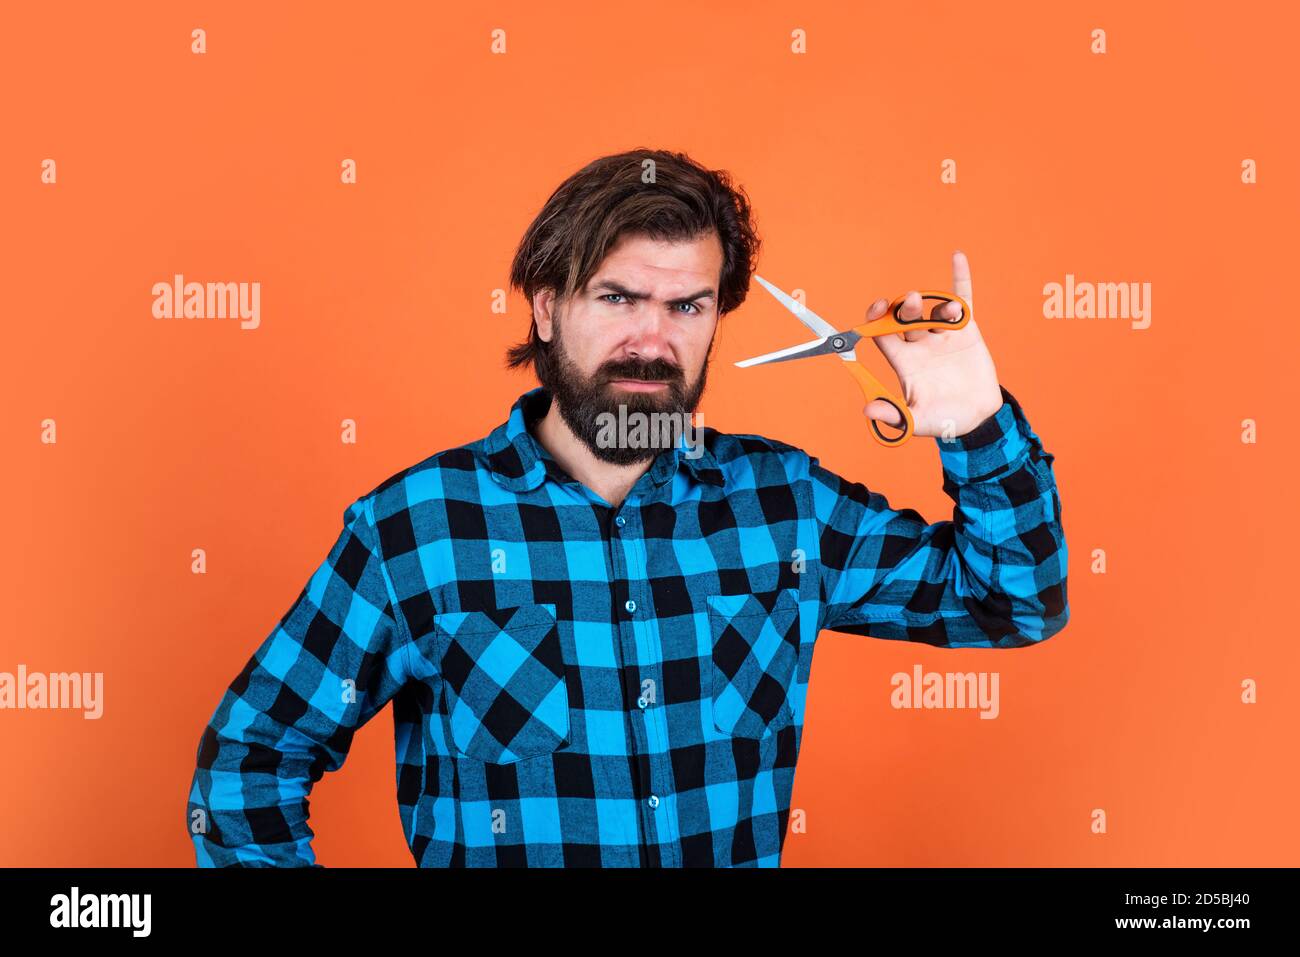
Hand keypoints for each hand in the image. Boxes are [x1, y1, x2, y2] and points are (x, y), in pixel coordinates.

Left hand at [863, 250, 1002, 438]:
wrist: (977, 419)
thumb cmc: (942, 420)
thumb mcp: (916, 420)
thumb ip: (894, 415)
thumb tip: (868, 411)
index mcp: (902, 360)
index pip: (882, 334)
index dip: (874, 320)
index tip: (875, 310)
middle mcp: (918, 343)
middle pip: (904, 318)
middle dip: (903, 308)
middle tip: (907, 303)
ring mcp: (941, 335)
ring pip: (932, 310)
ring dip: (933, 305)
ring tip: (946, 312)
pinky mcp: (966, 332)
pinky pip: (963, 301)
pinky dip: (960, 279)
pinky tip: (956, 257)